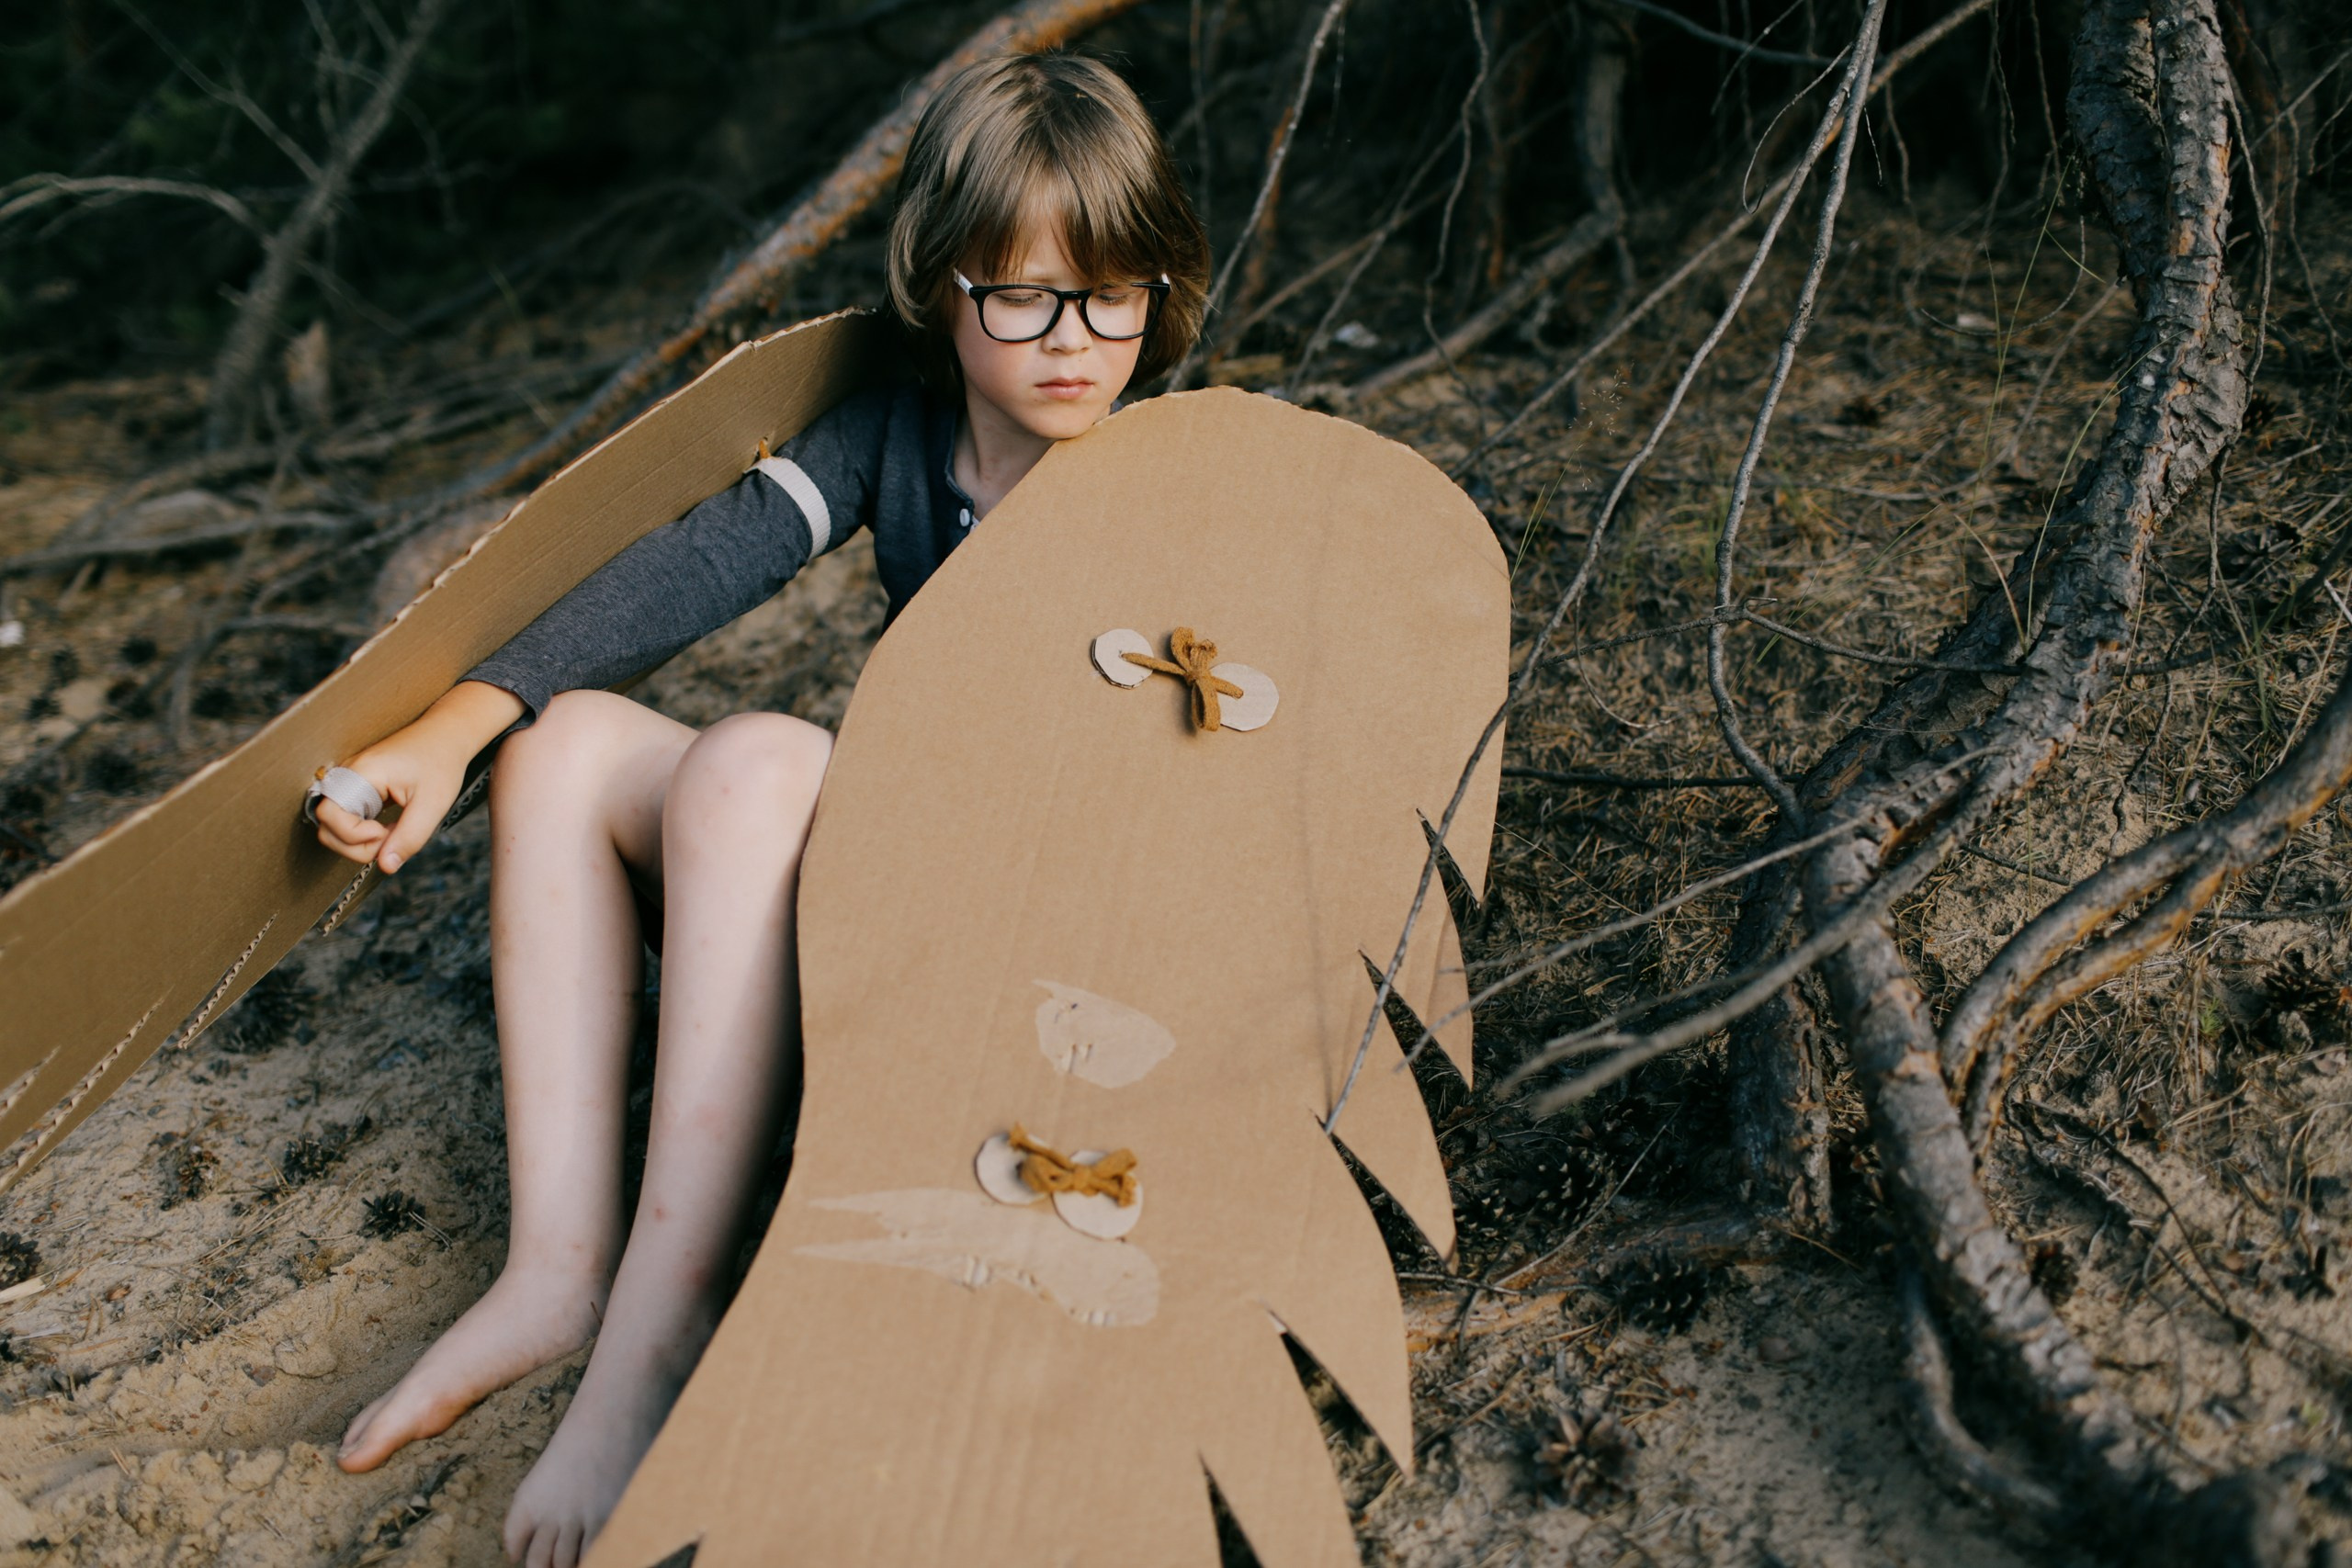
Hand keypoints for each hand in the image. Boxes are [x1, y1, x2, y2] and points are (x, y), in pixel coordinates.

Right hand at [314, 681, 522, 873]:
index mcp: (361, 774)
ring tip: (392, 832)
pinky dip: (364, 831)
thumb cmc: (441, 764)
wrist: (446, 735)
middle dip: (355, 845)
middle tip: (391, 838)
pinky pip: (347, 818)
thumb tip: (386, 867)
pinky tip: (389, 826)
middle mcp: (347, 775)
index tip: (385, 832)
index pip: (329, 816)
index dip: (354, 837)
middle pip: (325, 826)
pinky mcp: (356, 789)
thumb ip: (409, 837)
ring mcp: (349, 782)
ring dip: (359, 840)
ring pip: (333, 825)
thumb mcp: (432, 805)